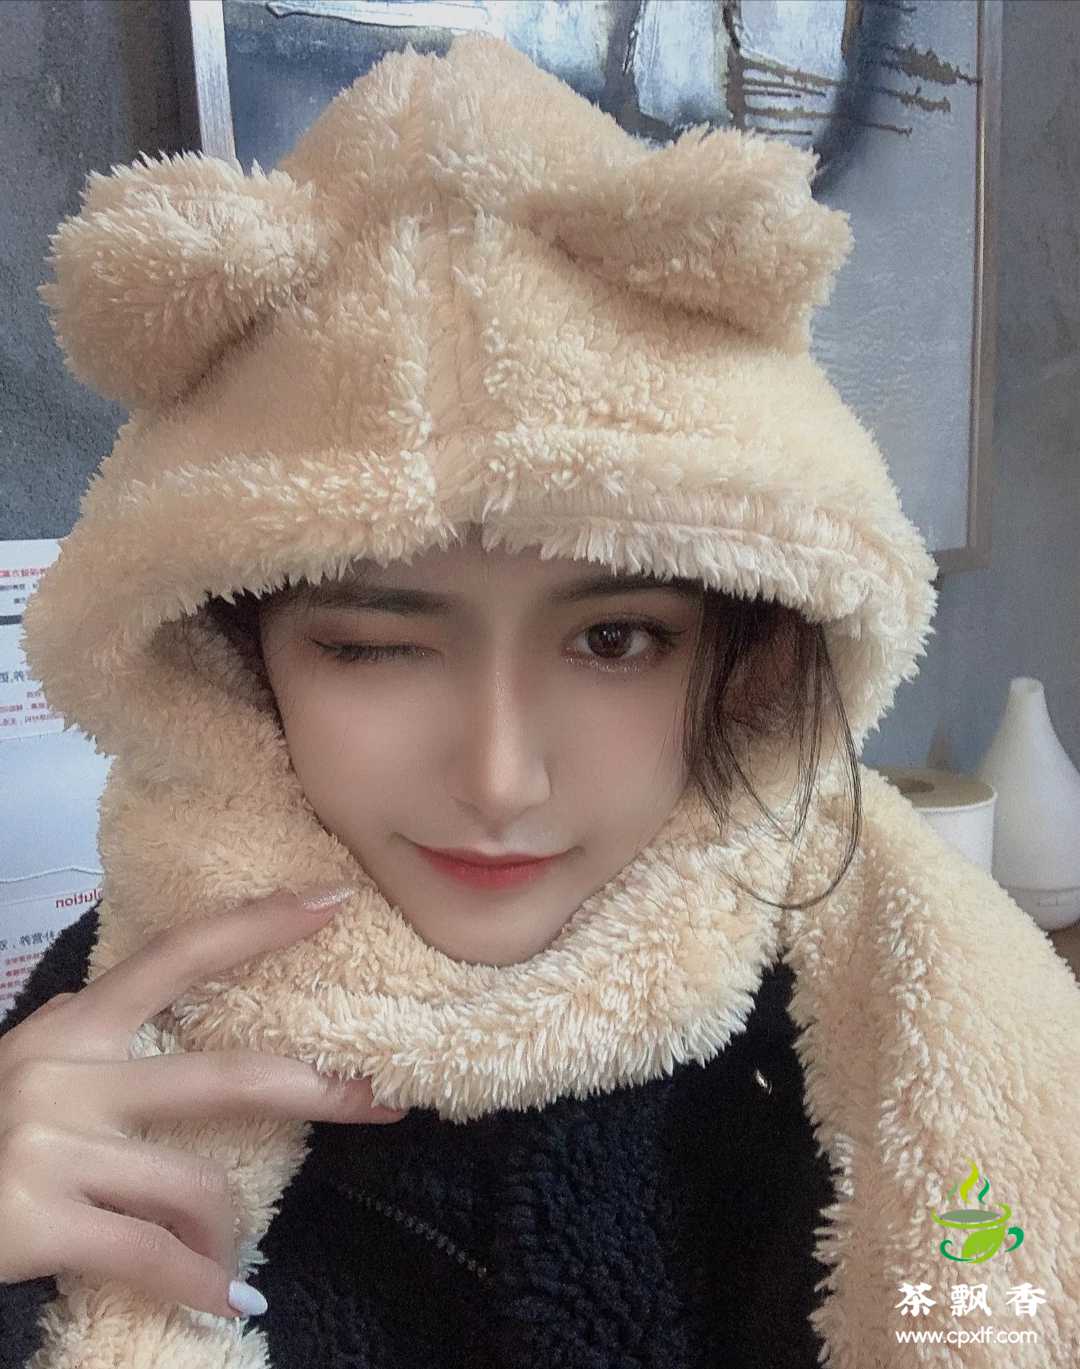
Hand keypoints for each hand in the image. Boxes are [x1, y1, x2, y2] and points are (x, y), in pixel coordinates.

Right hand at [0, 888, 405, 1319]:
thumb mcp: (20, 1067)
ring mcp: (54, 1145)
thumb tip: (138, 1002)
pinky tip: (223, 1300)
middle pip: (222, 1078)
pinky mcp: (41, 1219)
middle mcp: (66, 1072)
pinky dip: (198, 1284)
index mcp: (70, 1028)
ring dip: (223, 1230)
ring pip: (196, 1184)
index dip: (259, 924)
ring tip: (227, 1256)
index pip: (178, 956)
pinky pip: (153, 1255)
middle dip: (315, 1090)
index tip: (332, 901)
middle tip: (380, 1102)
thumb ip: (82, 1037)